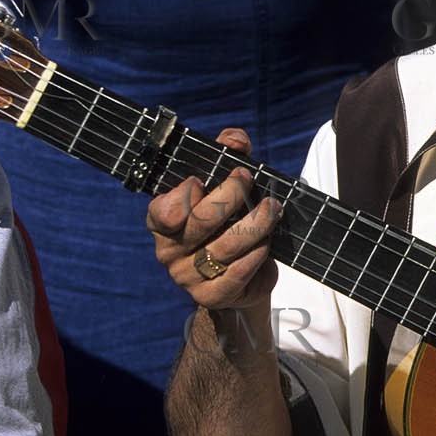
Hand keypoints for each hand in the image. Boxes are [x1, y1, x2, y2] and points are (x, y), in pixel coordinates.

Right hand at [149, 129, 282, 309]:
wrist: (240, 273)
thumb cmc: (228, 218)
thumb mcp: (225, 182)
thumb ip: (227, 153)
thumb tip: (235, 139)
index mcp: (163, 221)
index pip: (163, 210)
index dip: (182, 196)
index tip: (201, 179)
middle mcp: (170, 250)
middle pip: (201, 222)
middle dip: (230, 195)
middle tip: (247, 178)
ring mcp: (187, 277)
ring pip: (225, 247)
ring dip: (256, 224)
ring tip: (272, 209)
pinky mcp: (210, 296)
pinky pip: (237, 274)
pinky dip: (256, 255)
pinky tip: (267, 243)